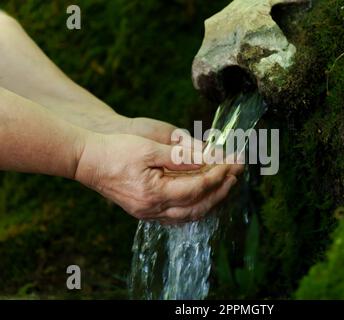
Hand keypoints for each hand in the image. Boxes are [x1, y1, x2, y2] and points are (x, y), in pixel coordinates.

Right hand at [75, 133, 241, 222]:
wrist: (86, 160)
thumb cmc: (115, 150)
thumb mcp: (149, 148)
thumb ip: (181, 156)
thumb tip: (210, 158)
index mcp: (154, 193)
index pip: (197, 189)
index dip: (217, 175)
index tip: (232, 163)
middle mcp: (153, 209)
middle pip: (197, 206)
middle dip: (220, 190)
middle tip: (236, 175)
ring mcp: (148, 213)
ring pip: (189, 214)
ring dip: (210, 200)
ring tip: (225, 184)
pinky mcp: (144, 211)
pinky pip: (177, 215)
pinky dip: (194, 206)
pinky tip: (203, 196)